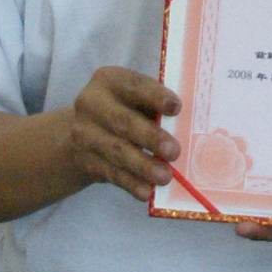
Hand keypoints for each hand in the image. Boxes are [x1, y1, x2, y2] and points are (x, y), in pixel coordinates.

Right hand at [67, 65, 180, 202]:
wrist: (83, 135)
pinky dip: (131, 183)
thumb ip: (155, 105)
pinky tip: (147, 191)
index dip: (155, 96)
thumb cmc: (124, 110)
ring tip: (165, 176)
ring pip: (117, 151)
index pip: (133, 85)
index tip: (176, 108)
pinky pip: (111, 174)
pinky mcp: (86, 161)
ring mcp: (84, 134)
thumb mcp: (134, 98)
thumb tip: (188, 125)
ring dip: (143, 166)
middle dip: (151, 137)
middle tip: (174, 151)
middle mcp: (91, 104)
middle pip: (123, 122)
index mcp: (109, 80)